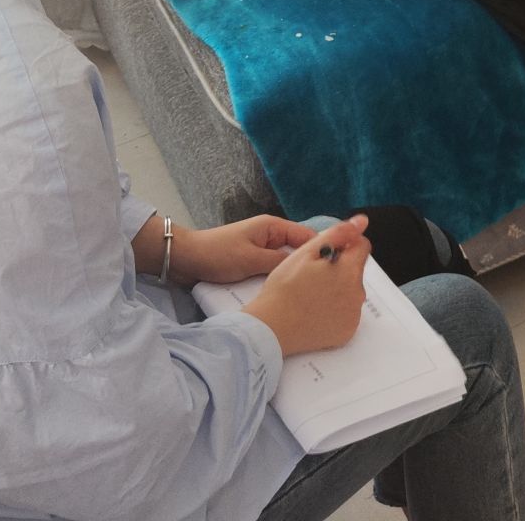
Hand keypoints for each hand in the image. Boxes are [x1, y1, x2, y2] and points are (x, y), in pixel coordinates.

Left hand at [174, 214, 317, 285]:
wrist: (184, 260)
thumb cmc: (218, 254)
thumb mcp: (251, 259)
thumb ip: (278, 262)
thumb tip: (305, 268)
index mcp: (273, 227)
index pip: (307, 237)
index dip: (324, 249)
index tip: (340, 267)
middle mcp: (270, 237)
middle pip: (299, 251)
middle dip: (310, 266)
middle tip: (327, 286)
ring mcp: (261, 252)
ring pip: (286, 264)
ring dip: (293, 276)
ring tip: (310, 293)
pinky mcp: (252, 265)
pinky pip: (272, 272)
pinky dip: (278, 281)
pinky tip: (286, 296)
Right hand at [242, 215, 371, 357]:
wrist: (271, 328)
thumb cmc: (284, 289)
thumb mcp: (306, 253)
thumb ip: (337, 234)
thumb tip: (361, 221)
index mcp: (350, 271)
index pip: (362, 246)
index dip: (344, 244)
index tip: (327, 251)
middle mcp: (358, 294)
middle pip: (355, 270)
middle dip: (339, 268)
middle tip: (312, 275)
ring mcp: (353, 315)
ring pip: (351, 291)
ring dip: (338, 288)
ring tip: (311, 294)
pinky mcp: (347, 332)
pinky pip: (347, 312)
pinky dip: (336, 309)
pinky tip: (315, 311)